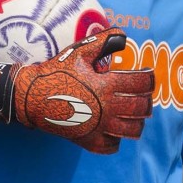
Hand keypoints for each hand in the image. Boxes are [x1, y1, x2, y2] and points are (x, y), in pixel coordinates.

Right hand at [0, 27, 154, 153]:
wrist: (32, 97)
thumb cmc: (57, 72)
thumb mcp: (79, 51)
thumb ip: (104, 41)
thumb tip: (124, 37)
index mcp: (106, 85)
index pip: (142, 83)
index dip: (149, 77)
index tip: (147, 74)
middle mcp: (107, 109)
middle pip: (142, 108)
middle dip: (147, 100)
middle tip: (142, 94)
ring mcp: (99, 128)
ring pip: (133, 130)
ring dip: (138, 121)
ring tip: (134, 113)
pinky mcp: (89, 141)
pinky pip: (113, 145)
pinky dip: (118, 138)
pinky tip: (113, 128)